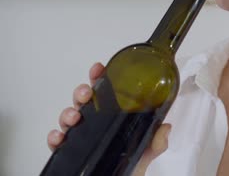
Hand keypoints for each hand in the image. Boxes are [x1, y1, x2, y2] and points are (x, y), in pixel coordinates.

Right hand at [46, 62, 170, 175]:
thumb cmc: (130, 166)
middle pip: (84, 101)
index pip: (105, 93)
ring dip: (68, 112)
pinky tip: (59, 136)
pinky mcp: (70, 152)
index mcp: (113, 117)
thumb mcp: (147, 151)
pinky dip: (55, 137)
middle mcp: (95, 124)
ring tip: (74, 116)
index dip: (100, 78)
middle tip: (87, 93)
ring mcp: (82, 137)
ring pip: (69, 118)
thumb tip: (166, 127)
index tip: (99, 68)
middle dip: (82, 93)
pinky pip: (57, 142)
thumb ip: (157, 140)